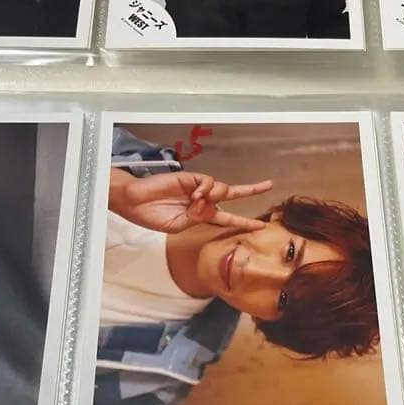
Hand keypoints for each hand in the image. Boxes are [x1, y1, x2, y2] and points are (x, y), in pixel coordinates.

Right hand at [111, 170, 272, 233]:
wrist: (135, 202)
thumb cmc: (152, 216)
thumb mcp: (177, 226)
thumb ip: (196, 218)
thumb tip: (208, 207)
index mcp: (200, 215)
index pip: (227, 219)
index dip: (243, 222)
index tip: (260, 226)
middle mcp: (202, 201)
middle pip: (231, 194)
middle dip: (251, 190)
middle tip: (268, 185)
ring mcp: (197, 188)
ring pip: (220, 189)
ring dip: (214, 197)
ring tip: (196, 202)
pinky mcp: (190, 178)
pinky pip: (207, 182)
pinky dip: (205, 189)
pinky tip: (195, 196)